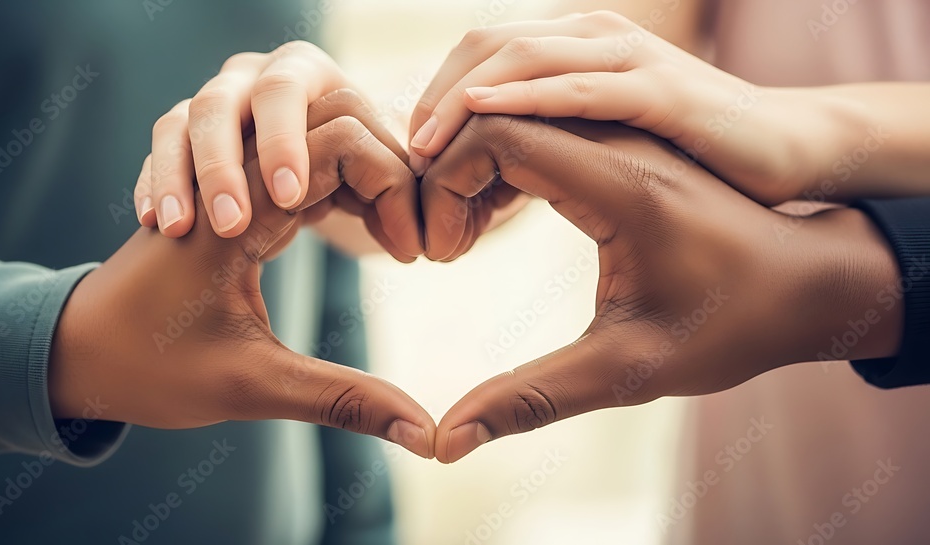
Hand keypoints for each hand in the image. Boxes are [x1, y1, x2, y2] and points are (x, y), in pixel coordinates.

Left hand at [49, 91, 432, 457]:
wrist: (76, 353)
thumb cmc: (150, 368)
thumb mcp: (253, 388)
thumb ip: (344, 401)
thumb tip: (424, 434)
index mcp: (235, 206)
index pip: (339, 145)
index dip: (392, 189)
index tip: (412, 255)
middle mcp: (232, 175)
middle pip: (335, 127)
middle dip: (387, 178)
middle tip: (410, 245)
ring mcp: (231, 180)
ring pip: (317, 139)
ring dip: (364, 179)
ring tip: (392, 237)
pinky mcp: (234, 196)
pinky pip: (298, 165)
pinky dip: (341, 187)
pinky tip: (359, 229)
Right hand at [134, 42, 419, 250]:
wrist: (314, 170)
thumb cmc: (351, 177)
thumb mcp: (374, 177)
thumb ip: (392, 197)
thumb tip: (414, 244)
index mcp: (308, 73)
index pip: (287, 94)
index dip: (286, 144)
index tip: (288, 200)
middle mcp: (253, 76)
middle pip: (221, 104)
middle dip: (223, 166)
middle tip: (231, 225)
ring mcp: (212, 100)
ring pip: (179, 123)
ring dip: (179, 177)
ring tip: (178, 229)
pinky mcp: (182, 132)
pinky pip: (157, 150)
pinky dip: (154, 182)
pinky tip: (150, 221)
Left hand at [410, 11, 850, 205]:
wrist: (785, 155)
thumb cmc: (689, 159)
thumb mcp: (602, 144)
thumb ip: (549, 143)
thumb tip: (485, 173)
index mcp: (580, 49)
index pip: (485, 54)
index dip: (439, 97)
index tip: (415, 153)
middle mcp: (598, 39)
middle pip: (489, 47)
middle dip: (437, 98)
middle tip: (408, 154)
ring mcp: (630, 58)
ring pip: (524, 57)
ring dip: (464, 99)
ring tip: (424, 146)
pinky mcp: (661, 91)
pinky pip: (580, 86)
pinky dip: (526, 96)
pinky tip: (484, 113)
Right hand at [424, 115, 901, 462]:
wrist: (813, 282)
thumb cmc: (732, 325)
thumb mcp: (627, 372)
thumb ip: (531, 401)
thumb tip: (445, 441)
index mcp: (621, 183)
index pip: (496, 134)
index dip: (445, 184)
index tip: (439, 250)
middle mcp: (622, 138)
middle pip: (496, 116)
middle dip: (447, 176)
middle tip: (440, 247)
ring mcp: (625, 131)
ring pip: (516, 117)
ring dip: (472, 170)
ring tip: (461, 238)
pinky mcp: (626, 140)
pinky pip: (542, 128)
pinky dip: (501, 166)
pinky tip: (493, 219)